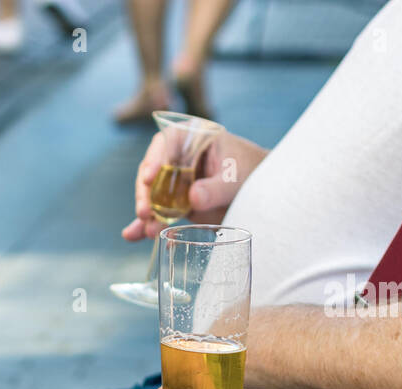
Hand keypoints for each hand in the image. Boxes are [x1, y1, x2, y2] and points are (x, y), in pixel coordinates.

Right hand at [122, 131, 267, 240]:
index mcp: (192, 138)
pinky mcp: (178, 203)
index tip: (148, 177)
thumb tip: (193, 198)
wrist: (264, 190)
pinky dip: (151, 225)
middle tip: (144, 213)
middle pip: (153, 172)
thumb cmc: (252, 172)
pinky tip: (137, 236)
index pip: (166, 142)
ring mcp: (176, 181)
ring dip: (146, 215)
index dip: (153, 159)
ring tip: (143, 231)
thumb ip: (215, 188)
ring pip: (153, 195)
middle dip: (146, 195)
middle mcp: (179, 158)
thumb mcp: (235, 178)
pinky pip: (160, 213)